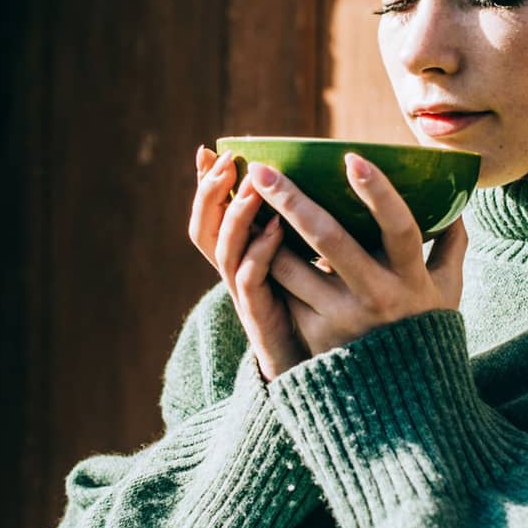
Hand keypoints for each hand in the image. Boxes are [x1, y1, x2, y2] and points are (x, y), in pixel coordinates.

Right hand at [190, 146, 311, 380]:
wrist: (323, 377)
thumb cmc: (323, 314)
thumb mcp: (311, 261)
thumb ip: (306, 227)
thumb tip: (322, 177)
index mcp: (243, 258)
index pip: (210, 216)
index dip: (204, 186)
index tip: (209, 150)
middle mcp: (237, 275)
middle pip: (204, 230)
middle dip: (211, 192)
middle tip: (227, 160)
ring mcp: (247, 297)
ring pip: (224, 250)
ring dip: (237, 213)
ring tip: (253, 182)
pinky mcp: (264, 318)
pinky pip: (251, 280)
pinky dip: (259, 250)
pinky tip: (277, 227)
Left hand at [248, 152, 468, 357]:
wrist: (402, 401)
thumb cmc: (424, 331)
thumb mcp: (447, 291)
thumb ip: (451, 246)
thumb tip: (456, 203)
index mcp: (411, 277)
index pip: (401, 229)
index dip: (379, 193)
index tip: (353, 158)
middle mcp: (376, 295)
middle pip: (330, 241)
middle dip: (293, 201)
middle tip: (263, 170)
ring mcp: (341, 317)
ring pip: (291, 268)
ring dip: (262, 232)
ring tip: (241, 199)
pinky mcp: (313, 334)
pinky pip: (283, 292)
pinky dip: (264, 264)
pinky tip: (246, 237)